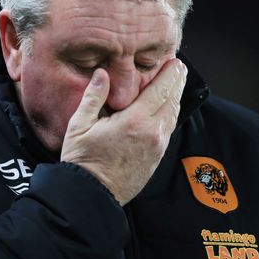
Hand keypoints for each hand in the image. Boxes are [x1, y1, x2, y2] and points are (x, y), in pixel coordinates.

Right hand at [60, 59, 187, 204]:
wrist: (92, 196)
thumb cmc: (82, 161)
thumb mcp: (79, 125)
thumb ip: (93, 96)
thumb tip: (103, 73)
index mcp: (134, 121)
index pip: (160, 90)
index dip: (169, 74)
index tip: (174, 62)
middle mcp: (151, 133)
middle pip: (172, 101)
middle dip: (177, 82)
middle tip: (179, 68)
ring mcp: (156, 147)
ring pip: (172, 116)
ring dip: (175, 98)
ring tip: (174, 85)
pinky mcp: (156, 158)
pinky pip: (168, 130)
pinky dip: (170, 115)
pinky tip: (165, 110)